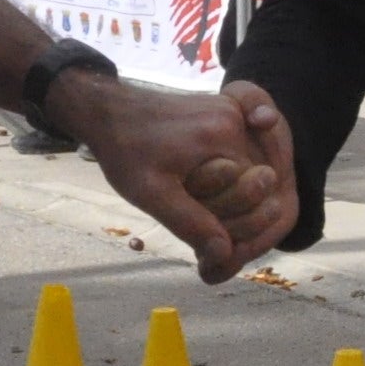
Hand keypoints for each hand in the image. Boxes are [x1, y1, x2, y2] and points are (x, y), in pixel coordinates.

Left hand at [52, 71, 299, 279]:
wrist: (108, 111)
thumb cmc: (125, 150)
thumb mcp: (150, 193)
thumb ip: (190, 223)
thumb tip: (224, 254)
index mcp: (225, 136)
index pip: (254, 194)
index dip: (232, 223)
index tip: (204, 236)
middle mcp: (236, 121)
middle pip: (256, 185)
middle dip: (232, 213)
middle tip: (198, 225)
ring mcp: (231, 116)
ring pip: (247, 174)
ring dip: (227, 199)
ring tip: (194, 209)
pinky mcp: (223, 118)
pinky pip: (237, 160)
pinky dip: (223, 182)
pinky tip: (197, 192)